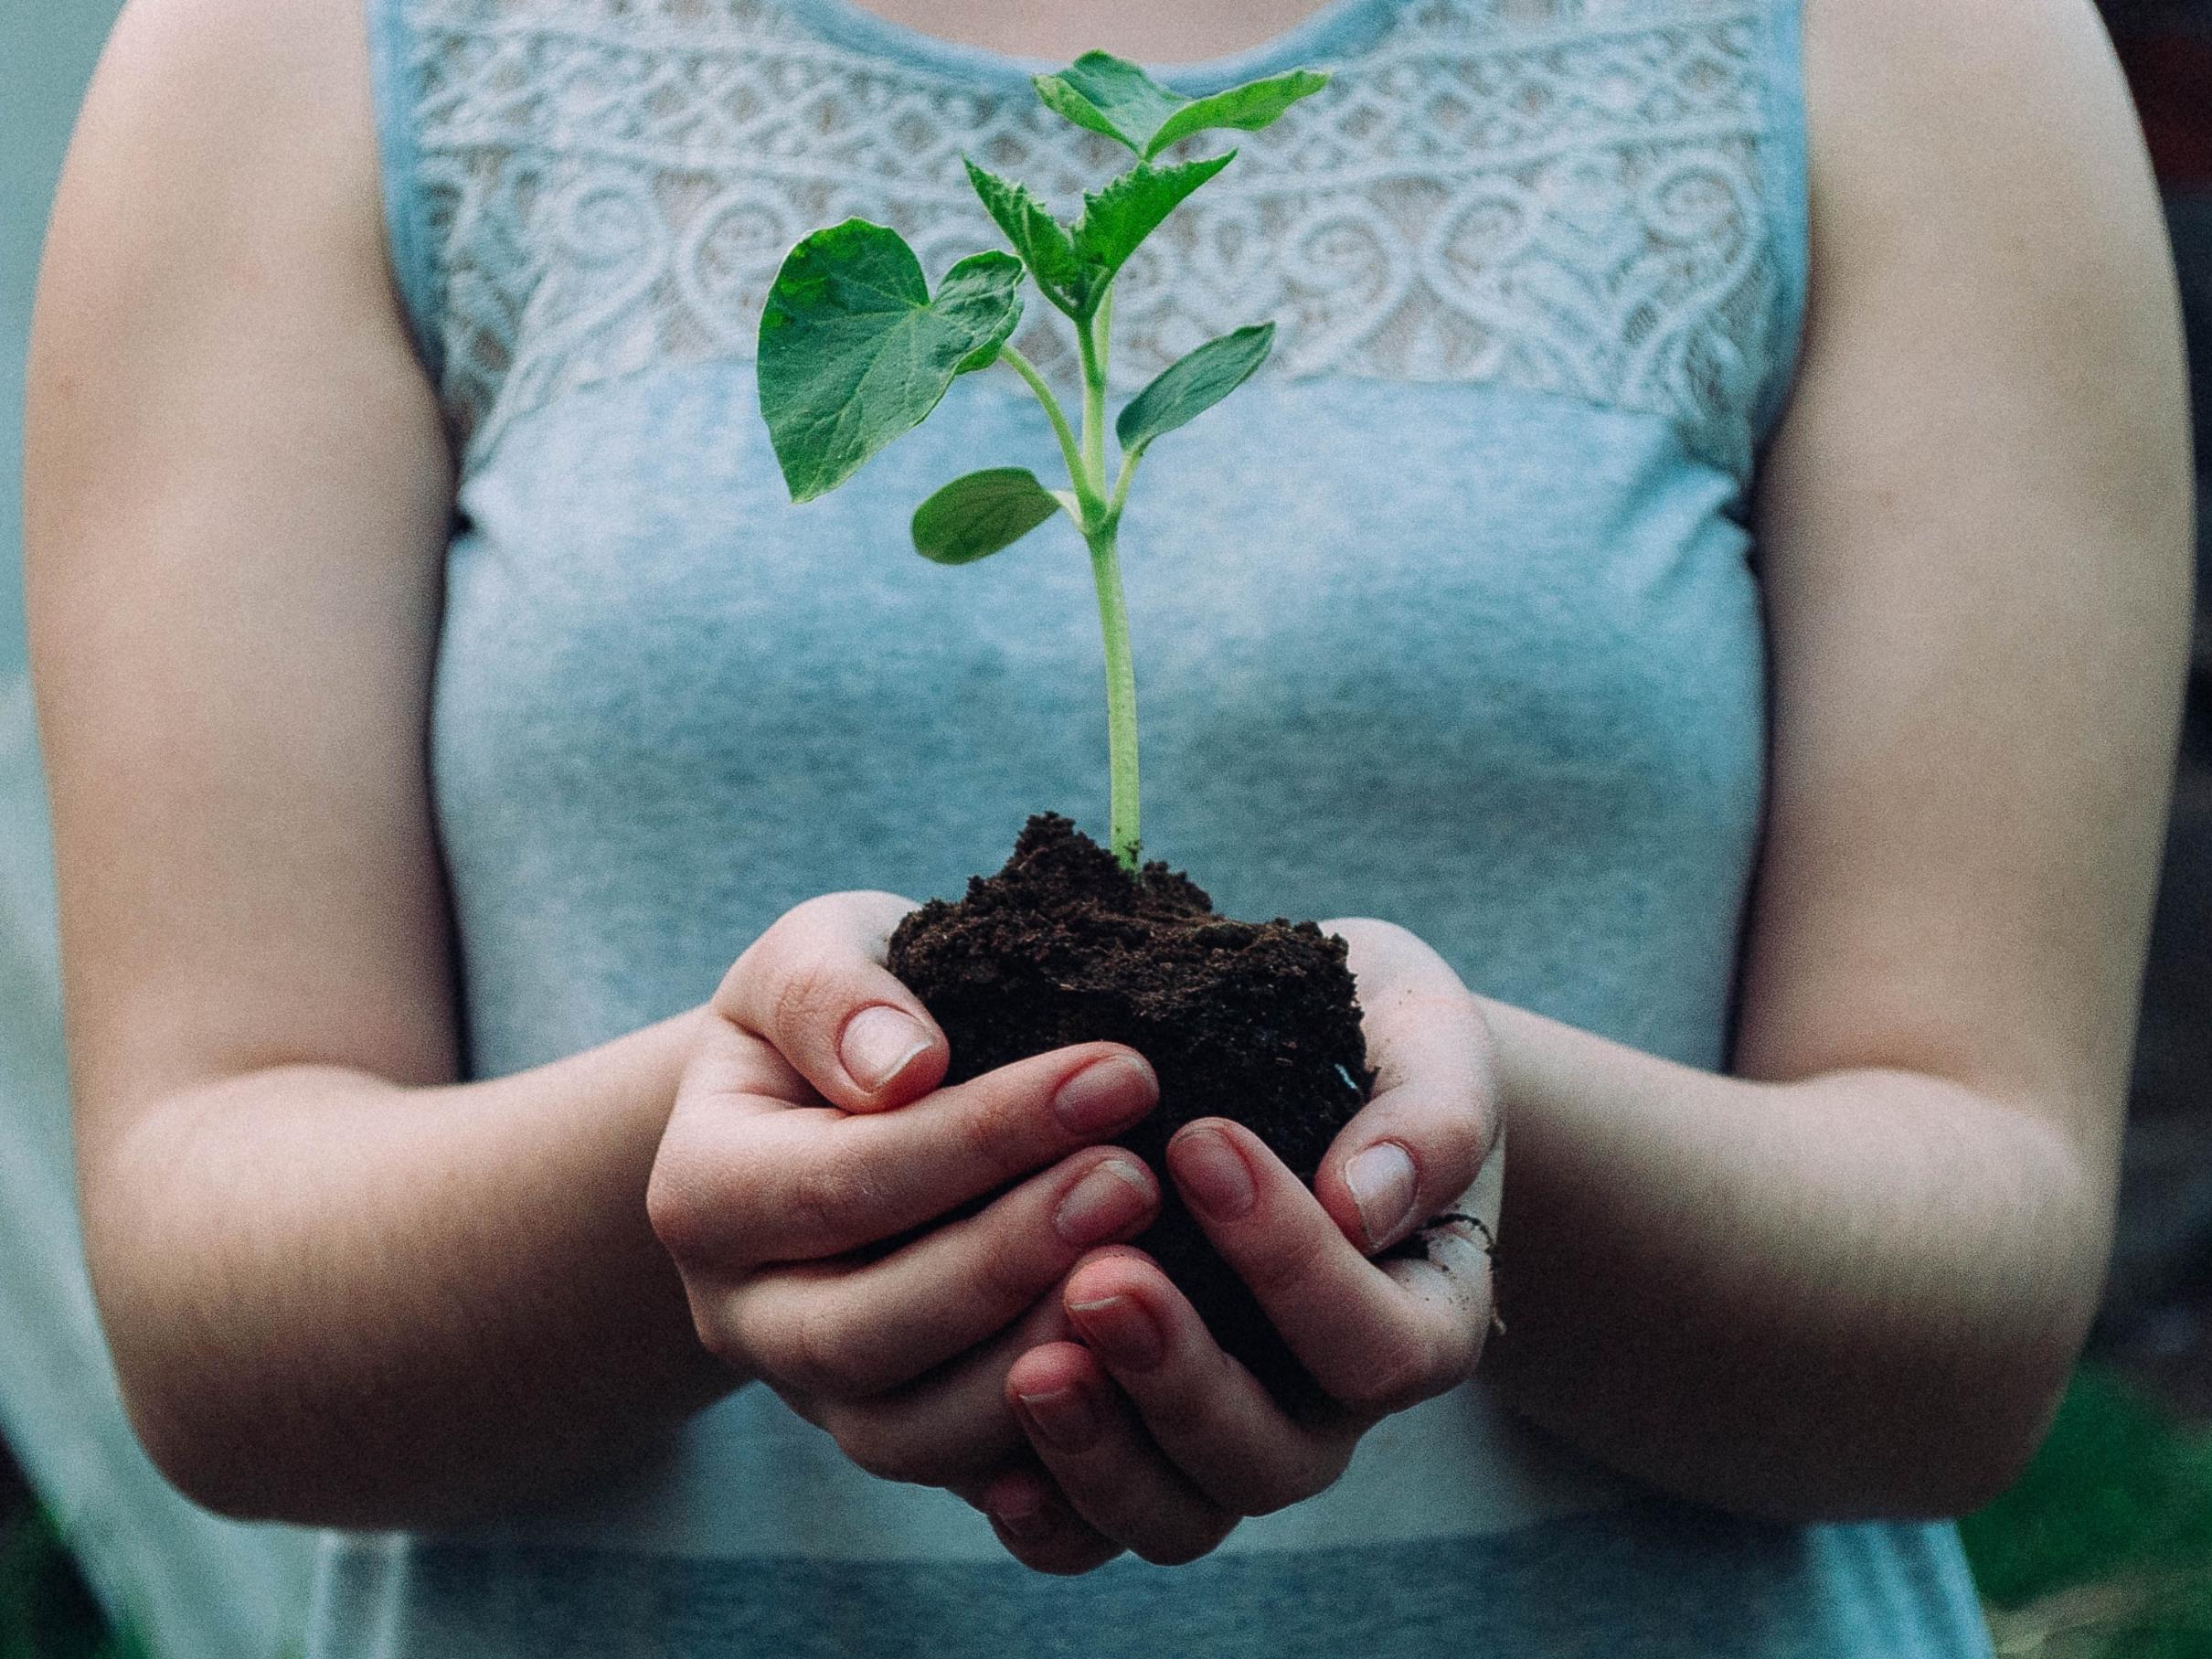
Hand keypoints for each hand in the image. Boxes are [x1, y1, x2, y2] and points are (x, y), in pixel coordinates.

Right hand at [646, 891, 1164, 1496]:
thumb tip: (904, 1066)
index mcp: (705, 1192)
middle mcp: (742, 1316)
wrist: (836, 1103)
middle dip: (1011, 1258)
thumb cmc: (844, 1015)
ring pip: (912, 1433)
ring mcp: (817, 1398)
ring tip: (1153, 1272)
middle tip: (1138, 1179)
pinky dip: (1056, 1450)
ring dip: (1037, 1358)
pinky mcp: (900, 1441)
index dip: (983, 1137)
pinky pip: (971, 1484)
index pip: (842, 1182)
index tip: (1120, 1072)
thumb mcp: (815, 955)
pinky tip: (1146, 1376)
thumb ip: (834, 993)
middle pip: (865, 1330)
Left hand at [984, 917, 1500, 1571]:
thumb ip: (1427, 1118)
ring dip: (1101, 1452)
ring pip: (1179, 1516)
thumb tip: (1362, 1202)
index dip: (1292, 1263)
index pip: (1377, 1343)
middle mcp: (1329, 1408)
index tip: (1200, 1141)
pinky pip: (1093, 1534)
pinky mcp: (1135, 1449)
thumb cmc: (1376, 1040)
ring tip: (1031, 1368)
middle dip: (1180, 1374)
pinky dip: (1047, 1513)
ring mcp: (1228, 1441)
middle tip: (1099, 1276)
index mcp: (1423, 1318)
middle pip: (1270, 1457)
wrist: (1302, 1061)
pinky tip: (991, 1466)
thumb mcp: (1429, 1044)